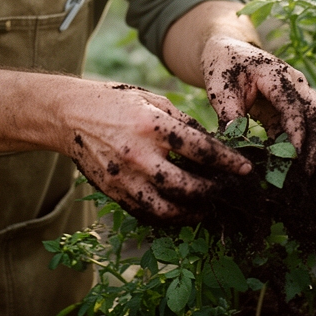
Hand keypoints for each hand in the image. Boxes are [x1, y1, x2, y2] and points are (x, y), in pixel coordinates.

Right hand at [62, 80, 251, 222]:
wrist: (70, 115)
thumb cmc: (115, 102)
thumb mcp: (151, 100)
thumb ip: (181, 121)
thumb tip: (209, 142)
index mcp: (152, 126)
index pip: (200, 149)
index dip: (227, 162)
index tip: (245, 169)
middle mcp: (139, 155)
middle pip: (187, 186)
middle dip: (212, 191)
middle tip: (225, 190)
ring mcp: (125, 177)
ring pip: (166, 208)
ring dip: (191, 212)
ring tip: (205, 207)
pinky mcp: (114, 192)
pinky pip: (145, 213)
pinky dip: (165, 216)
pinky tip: (178, 211)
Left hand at [201, 37, 315, 173]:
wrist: (229, 51)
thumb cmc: (223, 66)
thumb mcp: (218, 87)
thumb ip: (228, 111)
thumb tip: (236, 139)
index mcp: (276, 74)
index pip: (294, 105)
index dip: (296, 131)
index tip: (294, 156)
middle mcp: (296, 82)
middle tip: (305, 174)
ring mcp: (300, 92)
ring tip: (308, 172)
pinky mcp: (298, 105)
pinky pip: (314, 124)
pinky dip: (312, 143)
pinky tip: (301, 164)